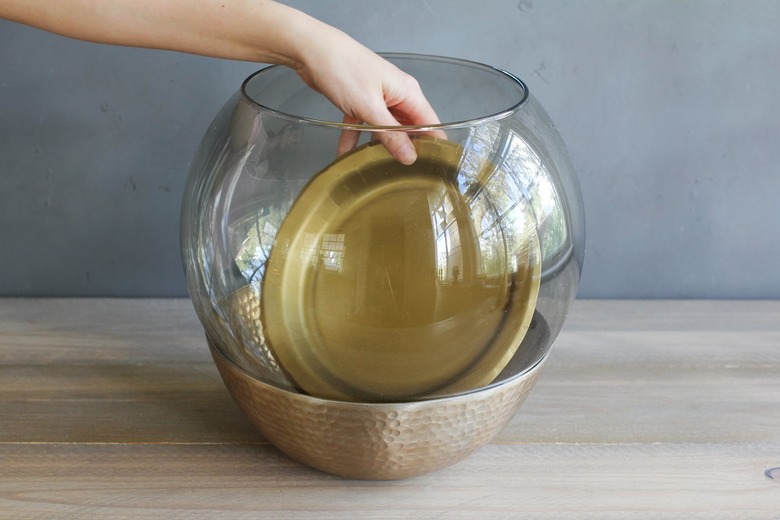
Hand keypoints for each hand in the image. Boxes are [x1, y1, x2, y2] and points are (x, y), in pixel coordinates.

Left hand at [293, 26, 440, 164]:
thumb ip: (391, 135)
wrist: (312, 50)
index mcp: (408, 93)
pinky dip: (355, 138)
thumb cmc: (345, 70)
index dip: (432, 147)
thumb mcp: (370, 108)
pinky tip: (345, 154)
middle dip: (404, 150)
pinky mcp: (361, 100)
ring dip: (378, 146)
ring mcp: (378, 98)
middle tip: (399, 176)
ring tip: (375, 169)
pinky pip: (364, 124)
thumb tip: (410, 157)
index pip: (431, 125)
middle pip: (409, 129)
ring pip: (386, 129)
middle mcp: (397, 95)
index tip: (428, 170)